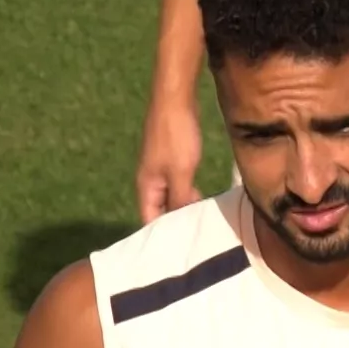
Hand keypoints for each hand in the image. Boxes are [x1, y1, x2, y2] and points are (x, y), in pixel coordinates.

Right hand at [137, 99, 204, 223]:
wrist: (176, 99)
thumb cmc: (176, 136)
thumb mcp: (181, 173)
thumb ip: (180, 199)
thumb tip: (181, 222)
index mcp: (146, 186)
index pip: (149, 220)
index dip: (163, 235)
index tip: (182, 248)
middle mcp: (149, 179)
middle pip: (159, 209)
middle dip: (175, 222)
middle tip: (197, 235)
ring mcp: (159, 168)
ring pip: (169, 196)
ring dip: (183, 206)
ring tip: (202, 219)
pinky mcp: (170, 158)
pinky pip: (176, 183)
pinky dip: (187, 192)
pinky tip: (202, 196)